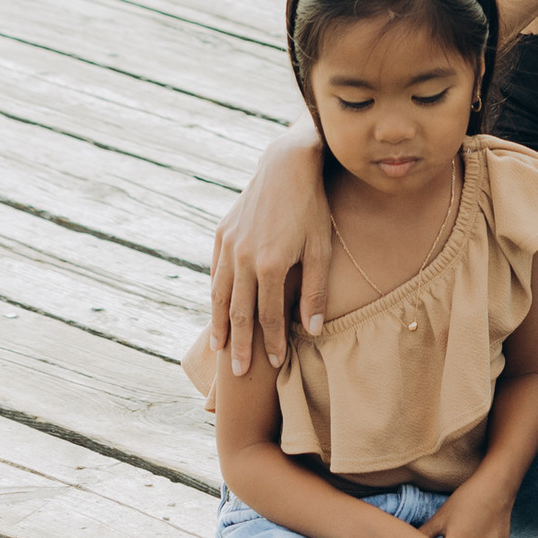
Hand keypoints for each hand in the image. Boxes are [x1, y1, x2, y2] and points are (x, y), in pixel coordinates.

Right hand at [210, 139, 331, 376]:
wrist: (286, 165)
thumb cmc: (310, 208)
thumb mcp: (321, 249)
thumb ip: (315, 292)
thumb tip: (311, 331)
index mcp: (270, 265)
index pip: (269, 316)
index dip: (272, 342)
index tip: (274, 363)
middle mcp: (244, 258)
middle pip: (239, 312)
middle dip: (240, 345)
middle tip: (239, 372)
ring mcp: (229, 245)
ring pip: (220, 295)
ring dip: (221, 325)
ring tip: (220, 349)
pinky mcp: (222, 233)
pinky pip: (216, 272)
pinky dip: (216, 295)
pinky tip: (218, 309)